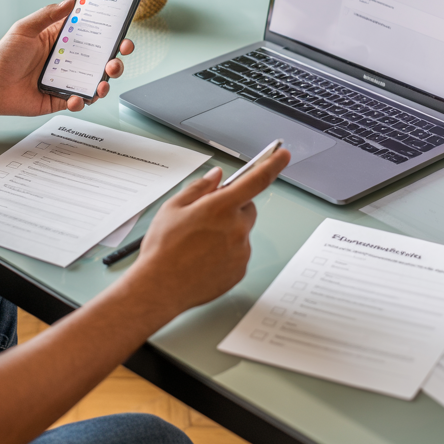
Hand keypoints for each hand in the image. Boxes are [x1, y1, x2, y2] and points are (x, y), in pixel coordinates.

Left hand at [0, 0, 133, 116]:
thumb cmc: (4, 56)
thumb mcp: (24, 29)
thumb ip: (47, 15)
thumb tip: (71, 1)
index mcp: (63, 41)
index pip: (93, 35)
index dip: (111, 33)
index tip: (122, 31)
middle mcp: (69, 60)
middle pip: (101, 60)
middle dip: (116, 60)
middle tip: (117, 59)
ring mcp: (66, 81)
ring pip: (95, 82)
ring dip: (104, 83)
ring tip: (102, 84)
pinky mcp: (60, 99)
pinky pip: (78, 102)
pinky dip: (81, 101)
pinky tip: (76, 99)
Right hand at [130, 148, 291, 316]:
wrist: (160, 288)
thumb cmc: (163, 249)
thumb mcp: (173, 208)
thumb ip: (199, 188)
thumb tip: (216, 177)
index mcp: (221, 208)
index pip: (256, 180)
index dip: (273, 164)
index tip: (283, 154)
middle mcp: (236, 228)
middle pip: (247, 208)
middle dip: (232, 208)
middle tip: (208, 218)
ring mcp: (241, 251)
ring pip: (241, 232)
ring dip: (227, 232)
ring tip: (199, 245)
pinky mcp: (240, 270)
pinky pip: (238, 253)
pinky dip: (226, 252)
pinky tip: (204, 258)